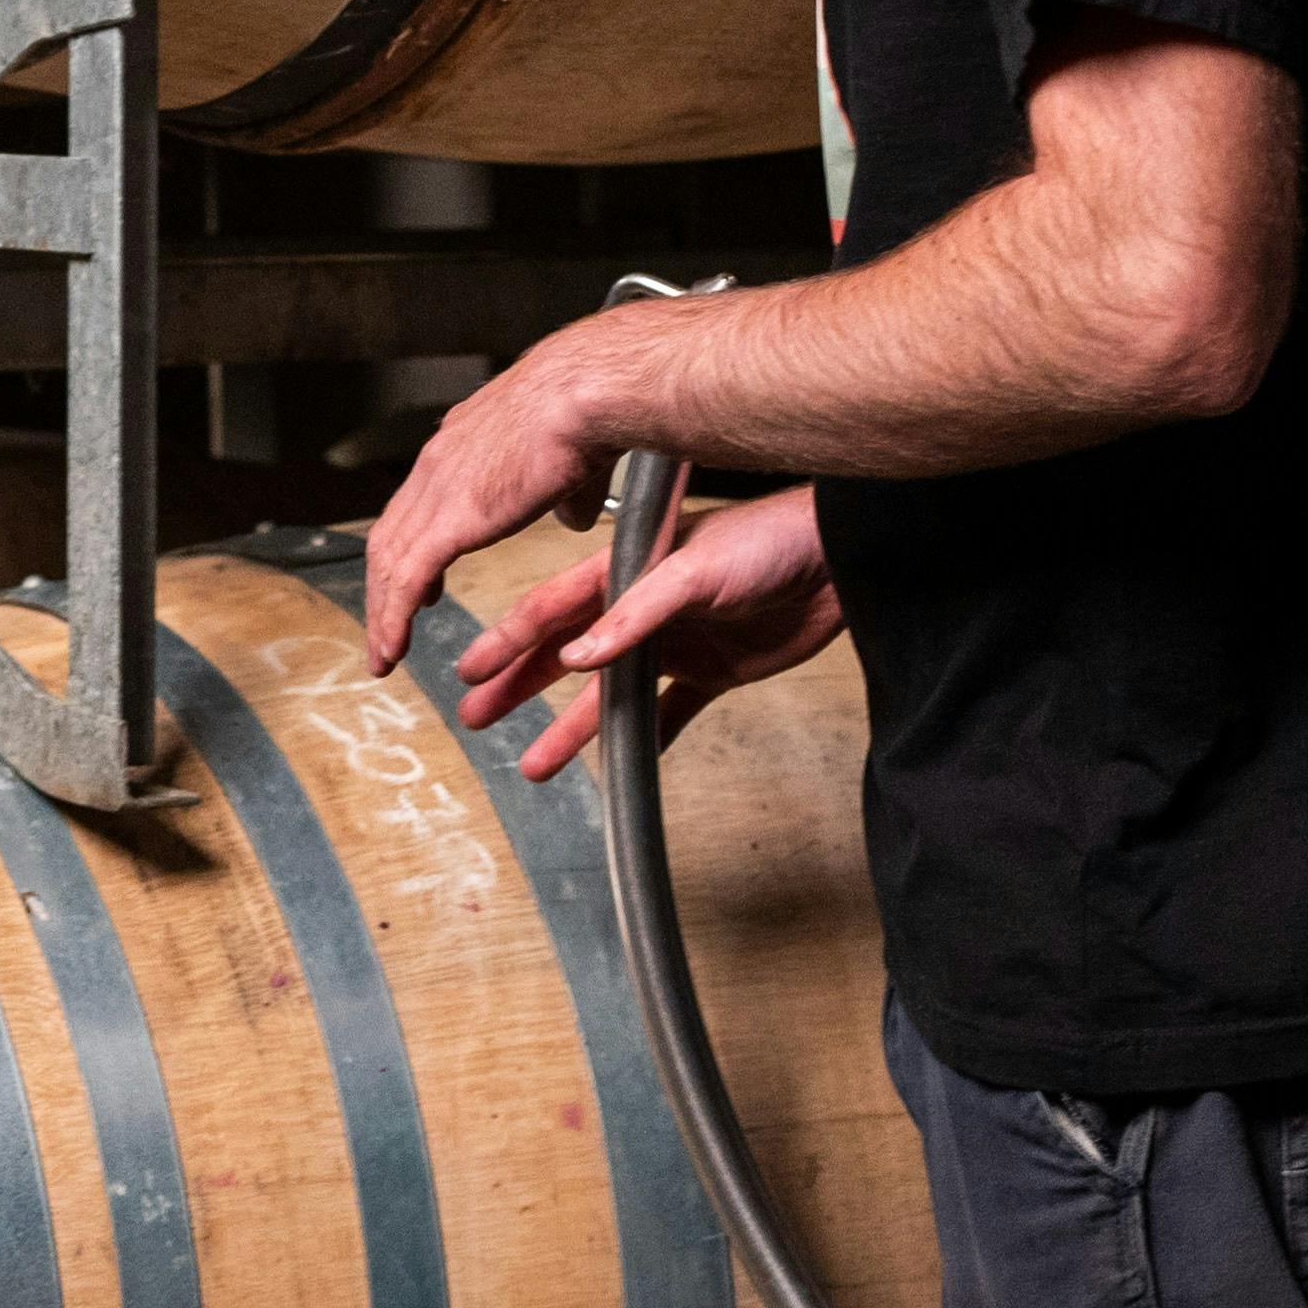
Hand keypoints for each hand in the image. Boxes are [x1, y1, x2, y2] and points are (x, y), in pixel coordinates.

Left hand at [356, 317, 647, 673]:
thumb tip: (573, 517)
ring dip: (382, 613)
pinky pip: (407, 579)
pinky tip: (393, 650)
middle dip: (384, 586)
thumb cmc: (592, 414)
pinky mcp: (449, 518)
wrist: (588, 394)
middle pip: (391, 534)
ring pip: (389, 561)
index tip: (415, 583)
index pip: (419, 503)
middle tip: (384, 627)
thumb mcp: (573, 462)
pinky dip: (394, 619)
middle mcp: (438, 462)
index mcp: (461, 442)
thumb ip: (564, 494)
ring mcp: (437, 489)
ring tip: (384, 655)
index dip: (412, 545)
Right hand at [453, 485, 840, 778]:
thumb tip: (575, 654)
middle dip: (518, 688)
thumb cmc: (768, 541)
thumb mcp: (692, 570)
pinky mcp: (714, 675)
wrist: (838, 559)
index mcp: (624, 575)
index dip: (507, 642)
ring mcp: (675, 646)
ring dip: (570, 729)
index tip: (469, 668)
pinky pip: (671, 714)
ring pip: (608, 698)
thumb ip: (632, 613)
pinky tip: (622, 766)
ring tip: (534, 765)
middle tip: (477, 716)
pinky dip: (647, 739)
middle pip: (565, 659)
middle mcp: (641, 613)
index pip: (550, 613)